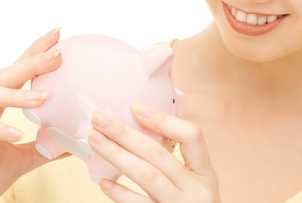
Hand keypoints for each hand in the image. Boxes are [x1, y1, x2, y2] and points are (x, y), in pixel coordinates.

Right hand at [0, 28, 65, 202]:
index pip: (12, 73)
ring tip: (43, 96)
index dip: (32, 52)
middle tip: (57, 54)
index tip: (57, 35)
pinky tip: (18, 134)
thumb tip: (73, 141)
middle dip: (29, 62)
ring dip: (13, 93)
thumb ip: (42, 148)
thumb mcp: (19, 161)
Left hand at [88, 105, 220, 202]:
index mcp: (206, 174)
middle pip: (160, 155)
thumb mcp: (195, 185)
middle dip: (126, 134)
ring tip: (95, 140)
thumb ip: (177, 163)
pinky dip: (120, 193)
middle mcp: (197, 190)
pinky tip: (103, 181)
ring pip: (148, 176)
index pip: (192, 136)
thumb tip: (138, 128)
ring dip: (117, 155)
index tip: (135, 108)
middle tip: (101, 119)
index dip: (164, 120)